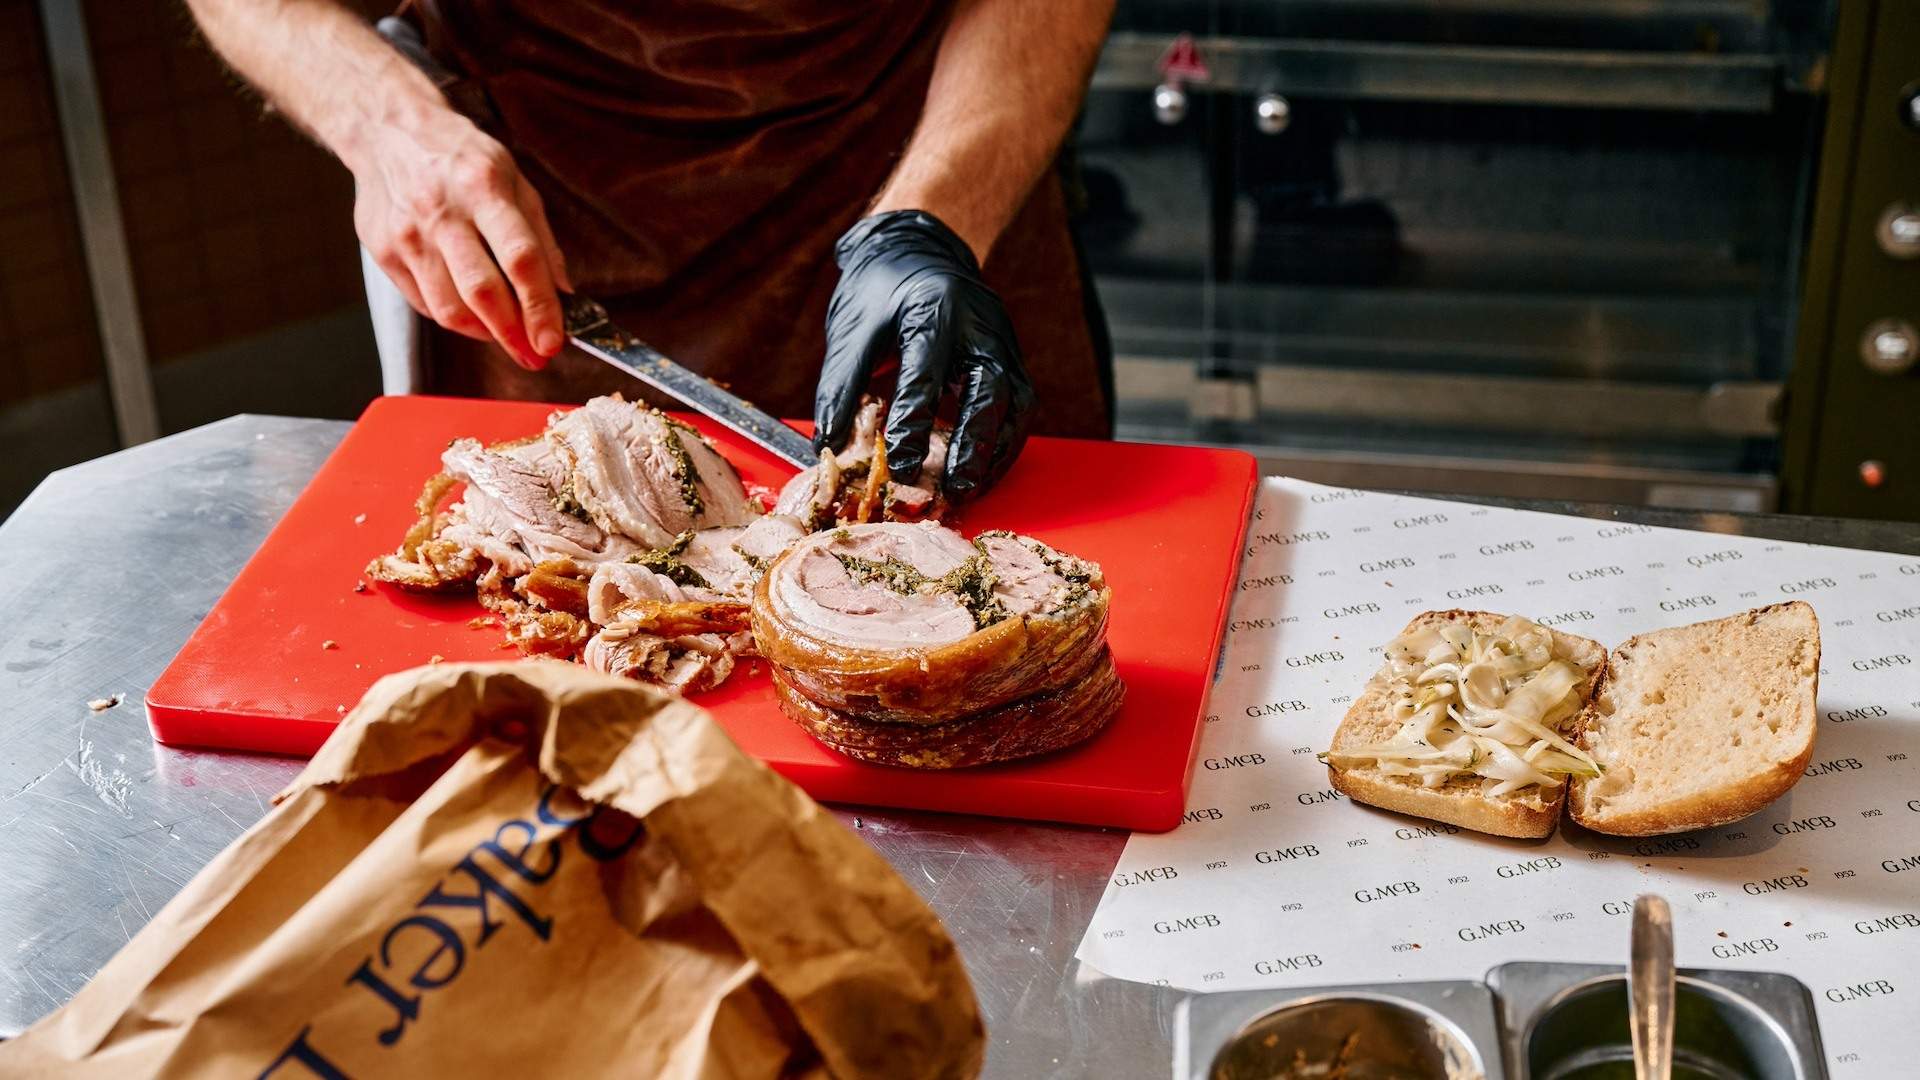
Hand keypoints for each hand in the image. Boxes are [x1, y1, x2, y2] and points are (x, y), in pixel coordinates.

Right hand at [347, 106, 570, 368]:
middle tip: (534, 356)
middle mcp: (441, 212)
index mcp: (483, 187)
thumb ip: (541, 238)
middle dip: (514, 335)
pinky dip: (456, 319)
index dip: (540, 307)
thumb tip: (563, 293)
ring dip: (486, 334)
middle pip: (482, 292)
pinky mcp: (383, 251)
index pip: (520, 259)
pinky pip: (426, 304)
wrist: (389, 131)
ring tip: (507, 336)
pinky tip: (473, 315)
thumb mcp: (514, 181)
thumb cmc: (461, 159)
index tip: (554, 341)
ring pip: (449, 309)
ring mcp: (407, 234)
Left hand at [813, 210, 1035, 499]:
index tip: (900, 467)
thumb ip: (840, 387)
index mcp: (934, 310)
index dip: (913, 427)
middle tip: (953, 490)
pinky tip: (981, 472)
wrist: (919, 250)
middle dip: (973, 448)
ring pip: (1015, 406)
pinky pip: (1017, 409)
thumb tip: (829, 444)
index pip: (926, 376)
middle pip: (990, 393)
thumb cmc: (881, 288)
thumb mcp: (852, 329)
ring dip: (994, 454)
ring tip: (969, 490)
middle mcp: (979, 325)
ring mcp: (1002, 342)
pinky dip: (1002, 445)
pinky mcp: (1012, 359)